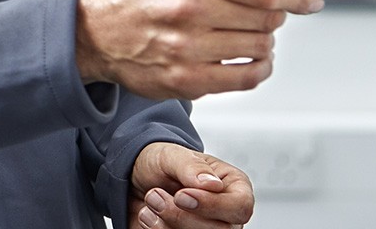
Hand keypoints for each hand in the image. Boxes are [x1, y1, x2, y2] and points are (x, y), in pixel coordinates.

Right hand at [75, 0, 322, 99]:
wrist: (94, 30)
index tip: (314, 0)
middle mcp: (189, 10)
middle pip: (267, 20)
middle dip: (275, 16)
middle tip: (262, 13)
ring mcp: (187, 48)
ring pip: (260, 48)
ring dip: (264, 42)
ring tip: (247, 34)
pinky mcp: (186, 80)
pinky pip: (246, 78)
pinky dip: (258, 68)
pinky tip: (249, 58)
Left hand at [128, 142, 253, 227]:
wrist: (135, 179)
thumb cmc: (162, 164)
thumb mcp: (172, 154)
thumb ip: (192, 166)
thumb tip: (212, 184)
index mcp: (232, 187)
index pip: (240, 206)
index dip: (212, 205)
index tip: (181, 195)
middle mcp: (225, 214)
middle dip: (182, 216)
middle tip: (155, 195)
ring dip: (166, 224)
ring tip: (150, 202)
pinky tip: (148, 216)